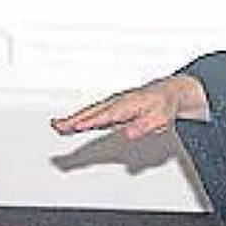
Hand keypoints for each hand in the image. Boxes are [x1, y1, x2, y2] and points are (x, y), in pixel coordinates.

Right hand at [50, 75, 209, 139]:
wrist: (169, 92)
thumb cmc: (164, 104)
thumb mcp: (160, 118)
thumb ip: (144, 126)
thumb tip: (128, 134)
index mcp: (128, 105)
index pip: (106, 115)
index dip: (91, 121)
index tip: (76, 126)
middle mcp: (118, 103)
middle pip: (92, 112)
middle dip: (74, 119)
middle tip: (57, 126)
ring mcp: (113, 105)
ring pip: (90, 112)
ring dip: (74, 118)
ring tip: (57, 126)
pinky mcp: (113, 109)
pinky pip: (94, 113)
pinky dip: (82, 118)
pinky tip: (72, 125)